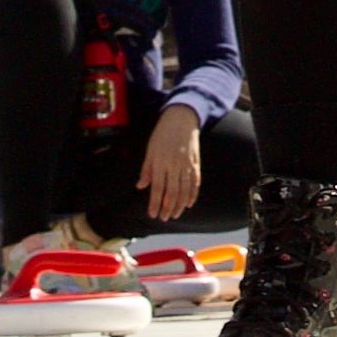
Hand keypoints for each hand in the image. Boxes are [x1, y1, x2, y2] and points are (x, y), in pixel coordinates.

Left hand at [139, 105, 202, 220]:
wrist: (182, 118)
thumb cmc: (162, 133)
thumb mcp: (150, 149)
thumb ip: (146, 169)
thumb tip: (140, 186)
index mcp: (160, 162)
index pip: (157, 188)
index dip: (154, 203)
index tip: (152, 214)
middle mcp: (174, 165)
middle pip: (172, 192)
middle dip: (167, 208)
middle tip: (164, 218)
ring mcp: (186, 164)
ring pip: (184, 190)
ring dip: (180, 205)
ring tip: (175, 215)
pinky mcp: (195, 163)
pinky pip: (195, 182)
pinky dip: (193, 194)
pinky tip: (189, 203)